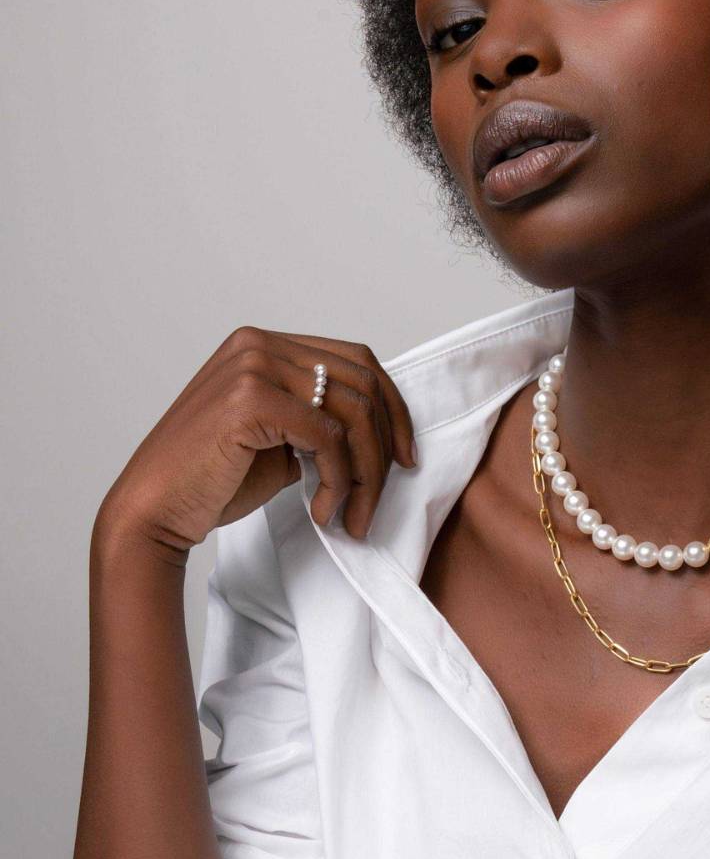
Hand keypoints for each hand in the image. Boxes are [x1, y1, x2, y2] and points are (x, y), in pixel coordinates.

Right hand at [97, 326, 416, 561]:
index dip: (392, 407)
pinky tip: (324, 510)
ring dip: (365, 473)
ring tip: (354, 514)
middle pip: (362, 384)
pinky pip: (328, 439)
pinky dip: (338, 480)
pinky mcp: (250, 400)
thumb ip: (321, 420)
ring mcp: (254, 366)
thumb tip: (384, 431)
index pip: (356, 360)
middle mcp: (260, 344)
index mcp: (266, 344)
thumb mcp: (281, 439)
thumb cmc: (214, 480)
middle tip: (380, 496)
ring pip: (353, 413)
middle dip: (385, 446)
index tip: (405, 456)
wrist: (154, 510)